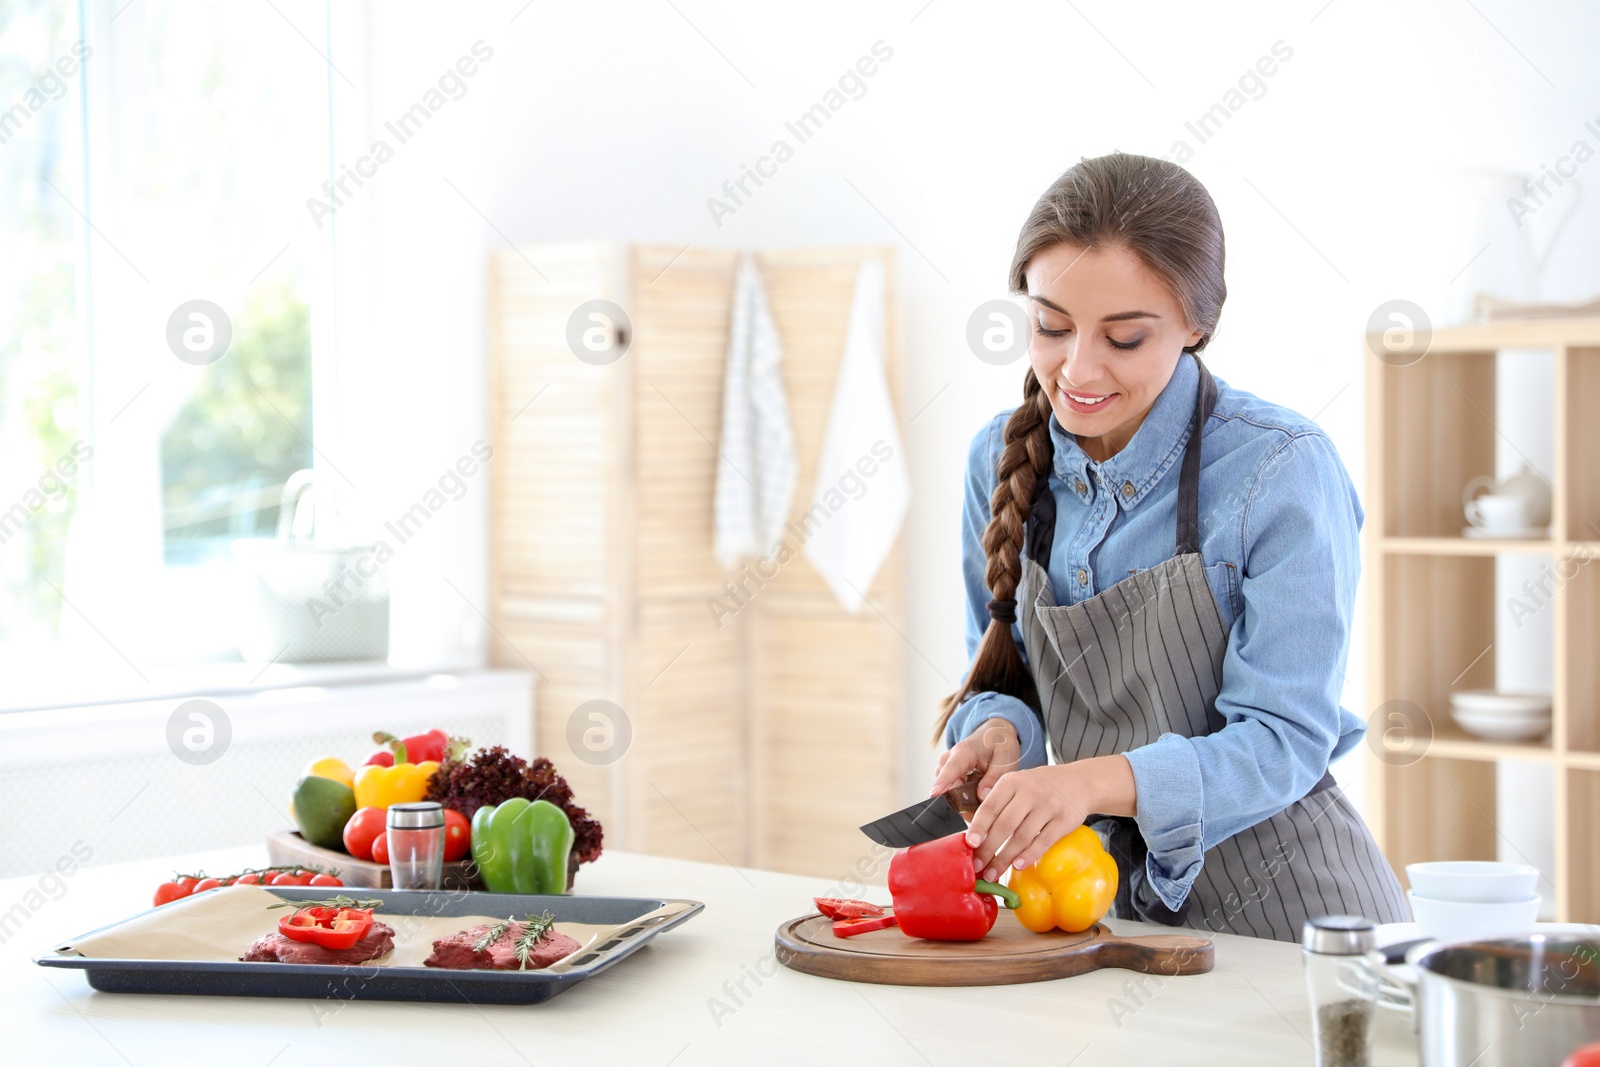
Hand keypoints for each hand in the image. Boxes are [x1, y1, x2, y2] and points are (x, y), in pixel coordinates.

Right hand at [929, 718, 1019, 801]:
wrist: (993, 735)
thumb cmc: (999, 744)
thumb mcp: (1005, 759)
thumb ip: (994, 778)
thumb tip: (982, 796)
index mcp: (963, 751)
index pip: (950, 768)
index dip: (942, 782)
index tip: (934, 794)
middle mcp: (949, 759)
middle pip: (947, 786)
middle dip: (963, 802)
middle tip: (982, 809)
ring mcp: (945, 768)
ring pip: (949, 792)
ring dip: (965, 801)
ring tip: (984, 797)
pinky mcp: (947, 776)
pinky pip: (952, 793)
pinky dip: (965, 798)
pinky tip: (979, 794)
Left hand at [963, 755, 1135, 881]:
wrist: (1080, 782)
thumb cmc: (1039, 787)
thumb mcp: (1018, 784)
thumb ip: (998, 802)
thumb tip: (975, 834)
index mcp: (1012, 782)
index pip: (991, 806)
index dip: (979, 826)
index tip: (969, 844)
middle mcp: (1029, 791)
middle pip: (1004, 824)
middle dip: (988, 849)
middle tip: (977, 866)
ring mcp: (1048, 806)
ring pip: (1022, 836)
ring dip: (1004, 858)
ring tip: (993, 873)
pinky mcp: (1064, 820)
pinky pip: (1043, 841)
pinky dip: (1029, 855)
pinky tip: (1017, 866)